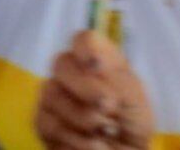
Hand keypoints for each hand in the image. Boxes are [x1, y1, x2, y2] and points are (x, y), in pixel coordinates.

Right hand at [33, 29, 152, 149]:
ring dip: (83, 117)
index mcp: (98, 60)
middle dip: (85, 87)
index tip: (97, 67)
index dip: (86, 49)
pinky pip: (48, 123)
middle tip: (108, 107)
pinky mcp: (43, 122)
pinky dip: (75, 137)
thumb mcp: (136, 101)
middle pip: (62, 63)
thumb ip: (118, 79)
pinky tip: (93, 144)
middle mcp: (72, 74)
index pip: (84, 40)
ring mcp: (54, 96)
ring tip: (106, 132)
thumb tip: (95, 64)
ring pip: (52, 94)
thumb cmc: (132, 126)